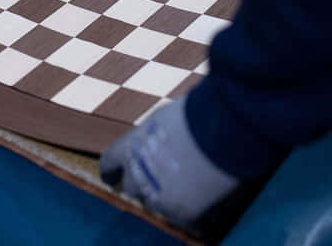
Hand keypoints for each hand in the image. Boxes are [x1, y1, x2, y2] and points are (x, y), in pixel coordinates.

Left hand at [99, 97, 239, 231]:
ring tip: (185, 185)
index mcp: (130, 146)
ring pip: (155, 203)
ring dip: (165, 196)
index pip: (110, 163)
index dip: (112, 169)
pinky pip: (183, 217)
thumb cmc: (198, 113)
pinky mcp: (184, 212)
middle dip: (141, 183)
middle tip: (157, 179)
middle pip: (131, 187)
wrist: (221, 129)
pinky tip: (202, 198)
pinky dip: (190, 209)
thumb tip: (160, 140)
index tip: (112, 175)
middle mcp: (138, 173)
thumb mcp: (165, 118)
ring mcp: (159, 196)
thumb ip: (154, 134)